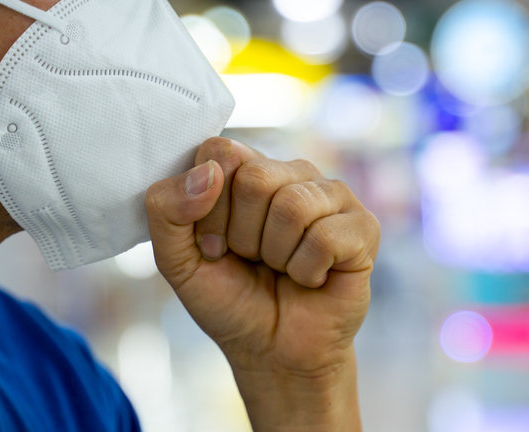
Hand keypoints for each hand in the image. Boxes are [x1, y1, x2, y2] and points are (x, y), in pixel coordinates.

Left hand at [144, 138, 379, 430]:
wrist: (273, 351)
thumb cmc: (230, 300)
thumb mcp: (177, 260)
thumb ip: (166, 209)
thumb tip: (210, 173)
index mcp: (247, 168)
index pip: (220, 152)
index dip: (209, 207)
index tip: (213, 243)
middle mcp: (291, 173)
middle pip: (255, 177)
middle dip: (242, 235)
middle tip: (252, 259)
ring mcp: (332, 196)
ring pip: (292, 206)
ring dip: (276, 255)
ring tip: (282, 268)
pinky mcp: (363, 227)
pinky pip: (326, 237)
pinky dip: (307, 271)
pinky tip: (311, 278)